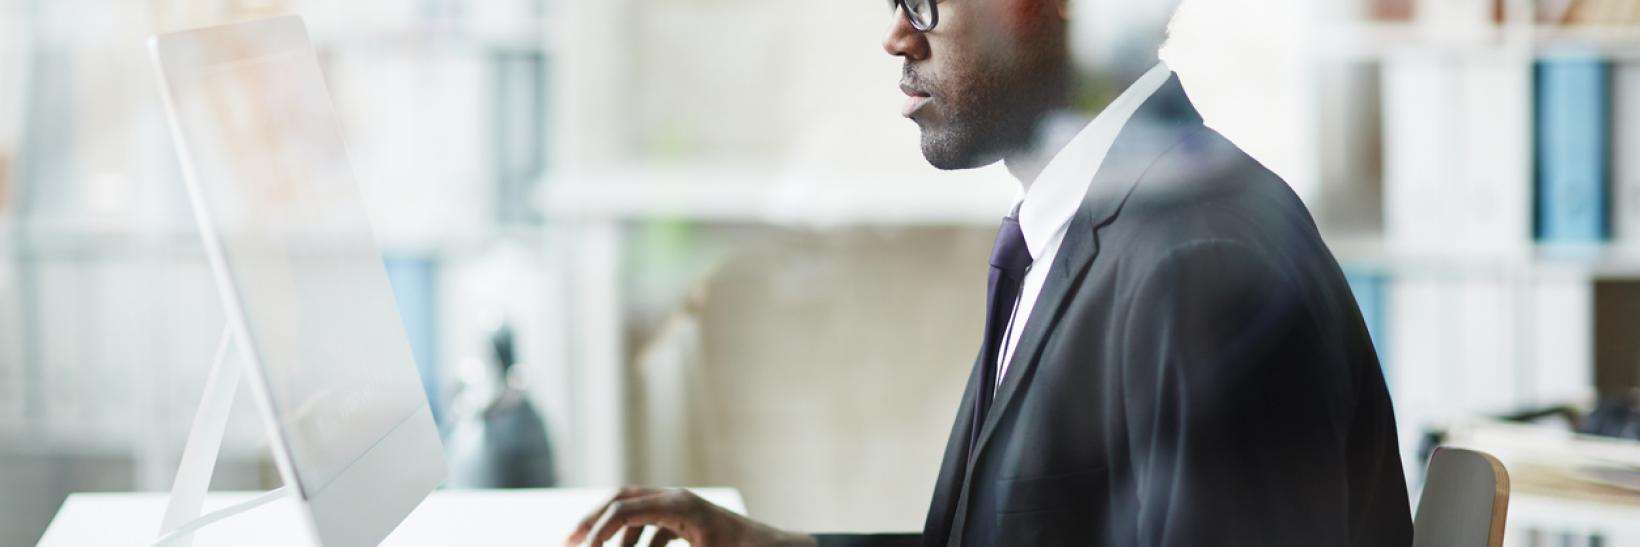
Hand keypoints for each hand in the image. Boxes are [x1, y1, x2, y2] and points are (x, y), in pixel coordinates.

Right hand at [564, 486, 817, 546]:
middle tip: (567, 543)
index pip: (623, 510)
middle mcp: (677, 498)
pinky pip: (652, 524)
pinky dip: (636, 541)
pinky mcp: (689, 518)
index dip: (597, 532)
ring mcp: (682, 506)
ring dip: (613, 532)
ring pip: (634, 509)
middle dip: (593, 520)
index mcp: (678, 505)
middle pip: (621, 498)